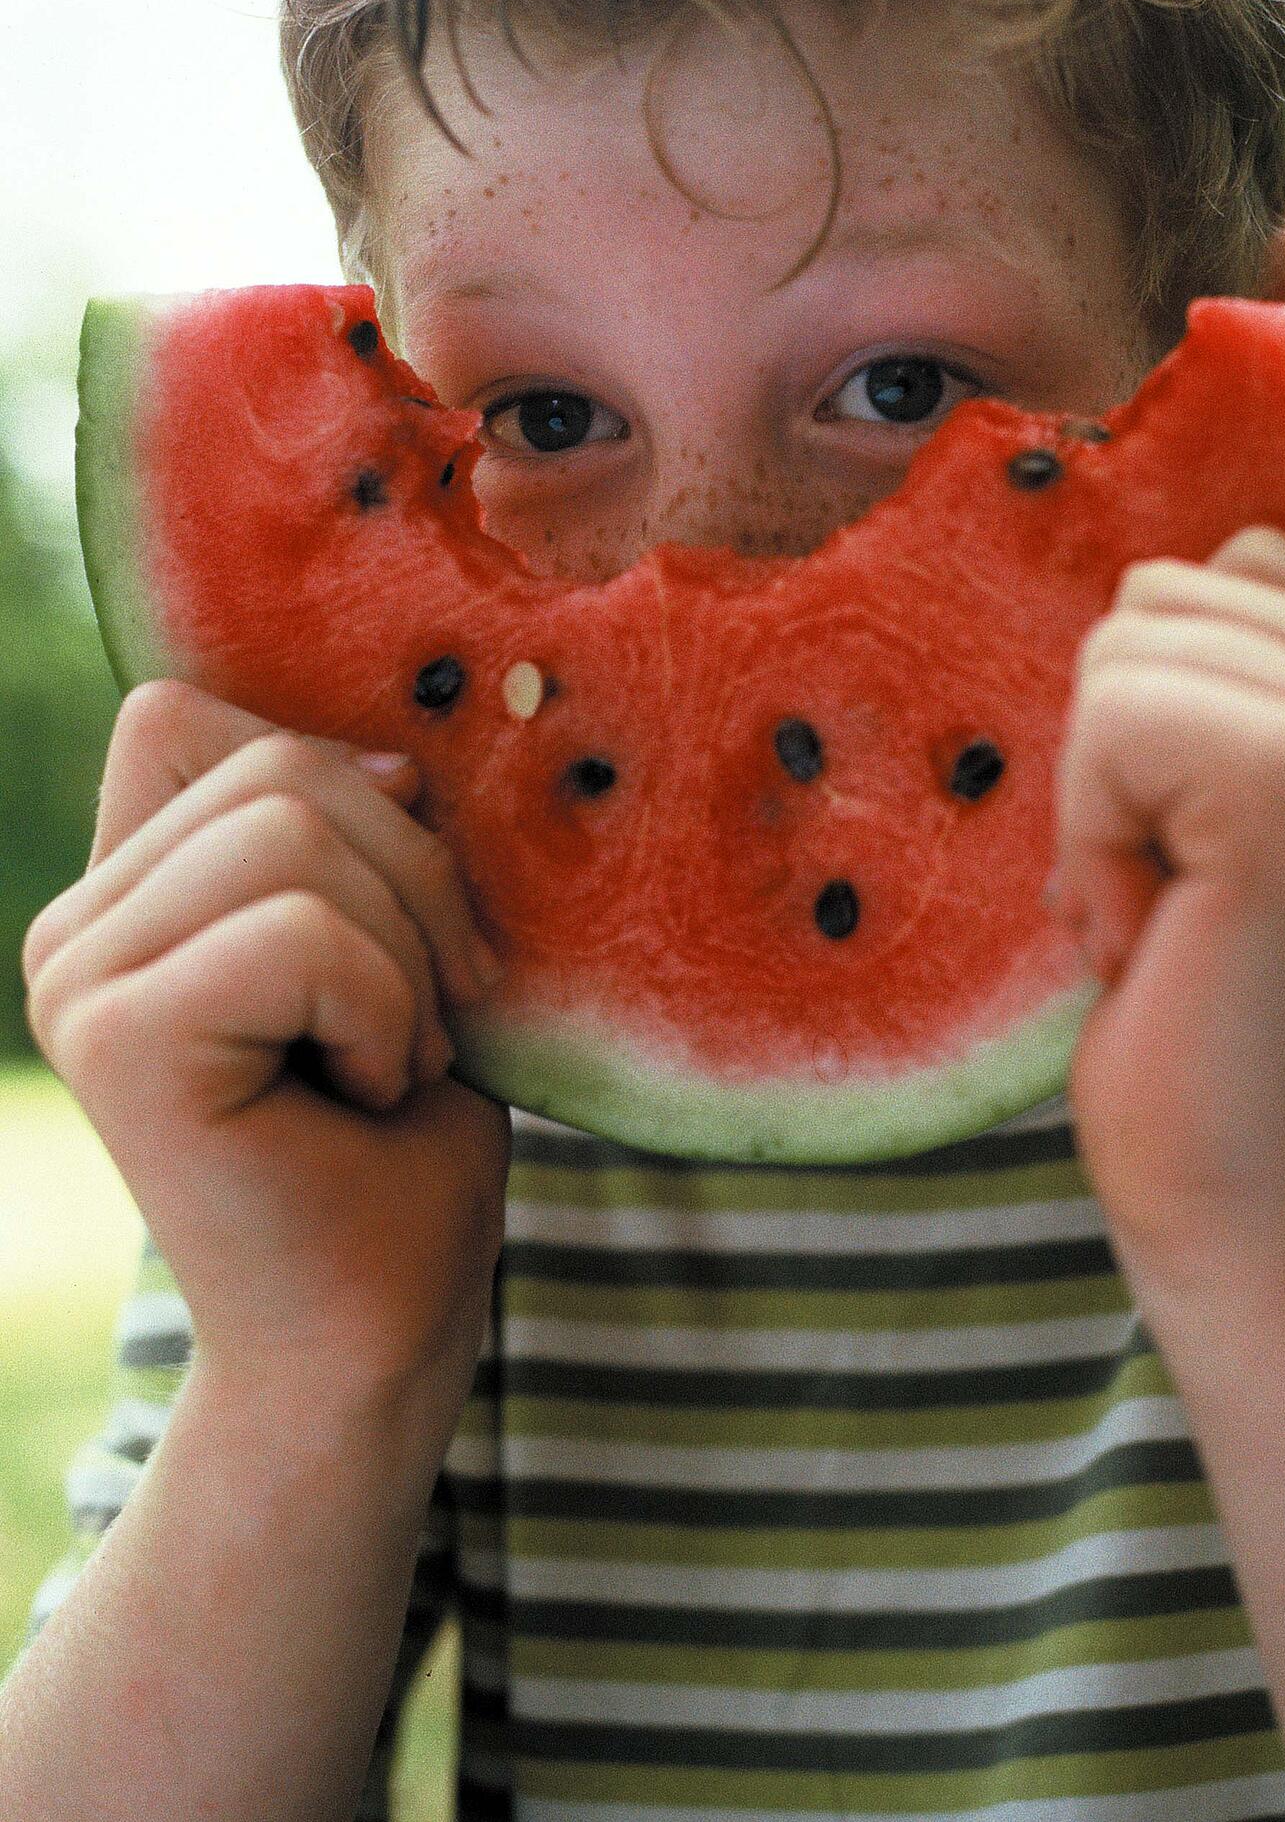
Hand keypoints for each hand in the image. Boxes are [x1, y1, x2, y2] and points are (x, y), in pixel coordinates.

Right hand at [22, 680, 511, 1394]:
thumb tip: (395, 758)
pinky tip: (366, 1095)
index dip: (323, 769)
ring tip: (390, 1062)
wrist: (376, 1343)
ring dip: (404, 957)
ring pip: (292, 834)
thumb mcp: (399, 951)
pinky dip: (384, 1010)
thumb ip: (357, 841)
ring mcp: (78, 980)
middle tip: (431, 1015)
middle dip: (414, 881)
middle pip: (274, 766)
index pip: (188, 715)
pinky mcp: (113, 1039)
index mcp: (131, 896)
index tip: (405, 898)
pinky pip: (300, 931)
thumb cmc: (401, 1157)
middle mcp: (78, 929)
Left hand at [1046, 526, 1284, 1304]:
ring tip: (1186, 929)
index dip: (1154, 734)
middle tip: (1193, 918)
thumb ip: (1230, 699)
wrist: (1272, 1233)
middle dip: (1120, 768)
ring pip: (1127, 650)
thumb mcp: (1232, 829)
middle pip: (1161, 604)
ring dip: (1104, 807)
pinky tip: (1160, 944)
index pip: (1224, 579)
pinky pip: (1110, 715)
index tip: (1209, 879)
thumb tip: (1141, 594)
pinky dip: (1091, 838)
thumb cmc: (1221, 1045)